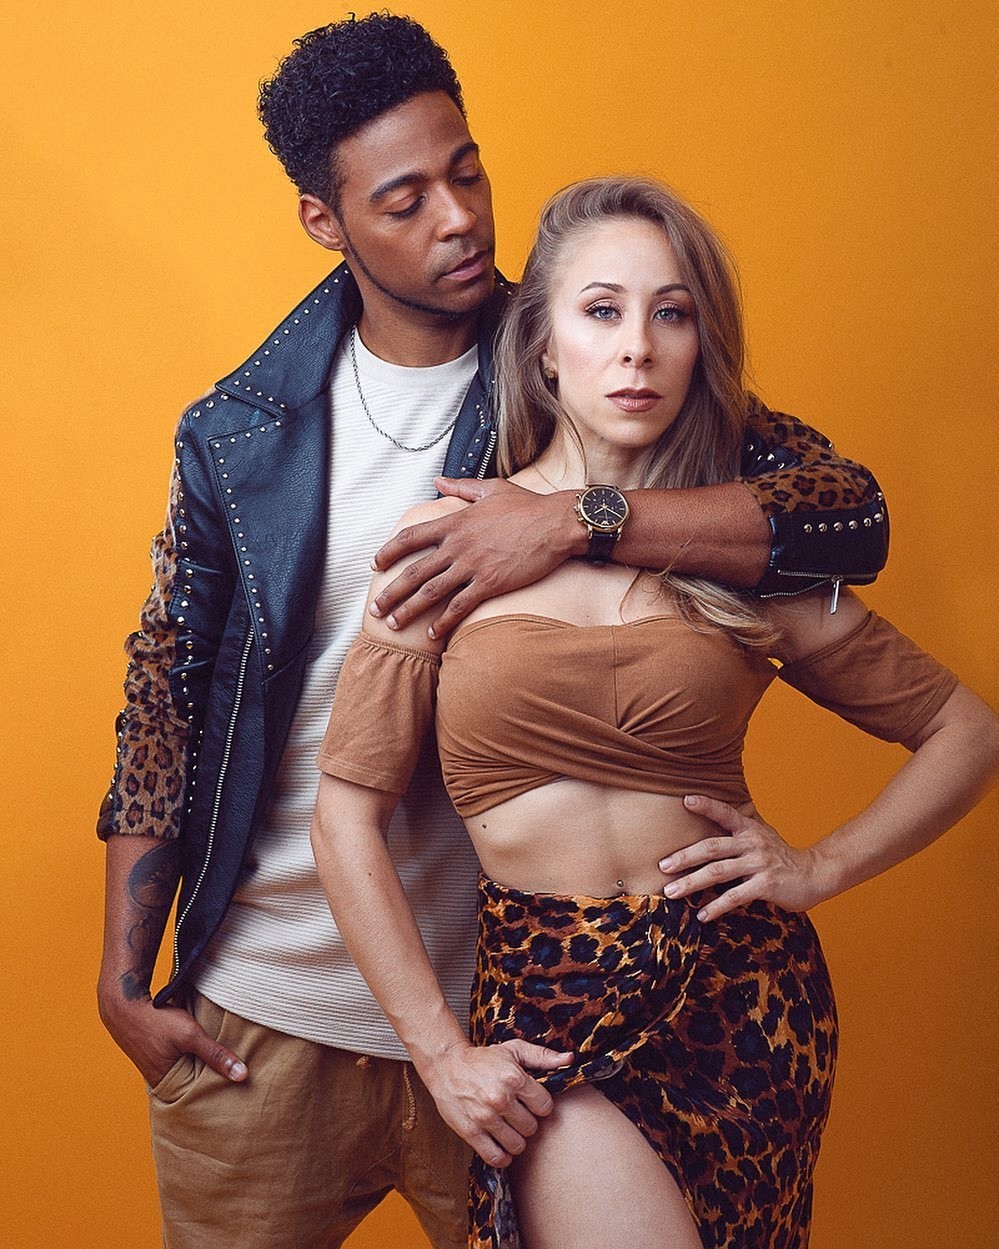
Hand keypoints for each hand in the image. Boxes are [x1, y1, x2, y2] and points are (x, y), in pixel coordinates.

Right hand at [98, 989, 247, 1086]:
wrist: (124, 1004)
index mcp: (167, 1084)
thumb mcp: (190, 1036)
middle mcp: (161, 1080)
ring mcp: (158, 1066)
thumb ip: (216, 1054)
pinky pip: (181, 1058)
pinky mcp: (158, 1053)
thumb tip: (242, 1075)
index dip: (217, 1093)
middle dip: (211, 1081)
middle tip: (236, 1082)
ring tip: (223, 1065)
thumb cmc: (156, 1021)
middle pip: (194, 1084)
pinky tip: (203, 1049)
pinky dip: (192, 1054)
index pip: (199, 1097)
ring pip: (188, 1069)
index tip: (237, 1093)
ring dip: (202, 1065)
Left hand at [370, 478, 578, 636]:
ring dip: (408, 610)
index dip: (389, 551)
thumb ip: (460, 487)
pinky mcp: (490, 583)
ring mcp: (472, 566)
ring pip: (431, 592)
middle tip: (375, 608)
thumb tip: (438, 480)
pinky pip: (460, 606)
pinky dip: (444, 622)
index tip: (376, 564)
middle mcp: (458, 545)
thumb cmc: (527, 506)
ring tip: (393, 624)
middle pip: (414, 572)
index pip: (410, 538)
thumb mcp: (491, 489)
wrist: (556, 523)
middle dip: (391, 592)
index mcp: (455, 522)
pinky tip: (433, 634)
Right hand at [422, 1038, 572, 1167]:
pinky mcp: (470, 1132)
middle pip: (532, 1128)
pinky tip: (500, 1144)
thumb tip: (570, 1060)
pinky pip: (496, 1157)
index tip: (531, 1102)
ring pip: (517, 1145)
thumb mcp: (514, 1050)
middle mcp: (500, 1098)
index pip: (545, 1106)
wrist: (446, 1065)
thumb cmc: (484, 1058)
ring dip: (516, 1140)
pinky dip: (502, 1156)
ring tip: (509, 1128)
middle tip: (517, 1114)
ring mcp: (485, 1117)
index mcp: (514, 1077)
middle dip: (527, 1122)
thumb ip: (543, 1056)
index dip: (540, 1105)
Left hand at [658, 795, 829, 920]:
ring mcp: (759, 864)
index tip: (685, 800)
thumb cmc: (781, 856)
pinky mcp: (766, 885)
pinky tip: (702, 914)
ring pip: (718, 872)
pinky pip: (735, 896)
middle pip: (711, 847)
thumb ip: (740, 828)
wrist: (815, 874)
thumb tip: (717, 818)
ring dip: (692, 883)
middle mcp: (752, 843)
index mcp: (749, 829)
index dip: (706, 805)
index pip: (725, 813)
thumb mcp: (762, 835)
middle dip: (684, 857)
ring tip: (671, 892)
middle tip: (661, 865)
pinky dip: (716, 906)